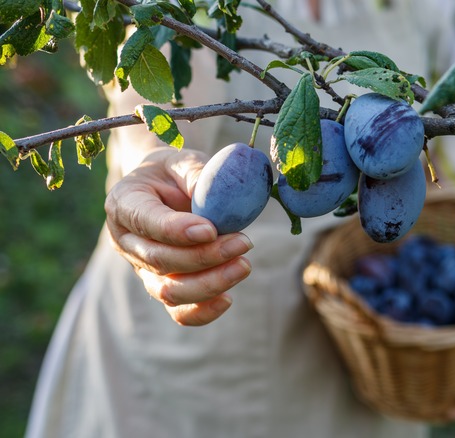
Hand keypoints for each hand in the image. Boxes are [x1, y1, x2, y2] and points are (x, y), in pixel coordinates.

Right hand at [104, 147, 252, 325]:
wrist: (166, 186)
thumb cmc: (176, 171)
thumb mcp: (184, 160)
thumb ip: (198, 175)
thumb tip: (221, 200)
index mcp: (124, 203)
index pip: (145, 221)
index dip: (176, 230)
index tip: (210, 229)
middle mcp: (126, 241)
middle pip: (159, 260)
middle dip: (204, 256)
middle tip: (243, 243)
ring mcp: (142, 268)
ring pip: (168, 290)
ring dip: (209, 283)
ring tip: (244, 265)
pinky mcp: (162, 285)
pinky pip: (178, 311)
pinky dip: (202, 311)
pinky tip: (228, 299)